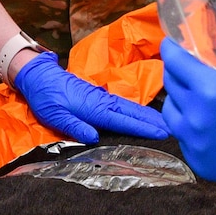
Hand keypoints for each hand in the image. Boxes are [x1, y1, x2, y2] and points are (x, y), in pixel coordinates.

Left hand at [12, 51, 169, 143]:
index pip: (124, 122)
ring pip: (132, 108)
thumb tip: (94, 138)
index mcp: (94, 109)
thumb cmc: (46, 98)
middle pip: (134, 113)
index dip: (144, 129)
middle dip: (155, 121)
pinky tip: (145, 115)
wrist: (40, 77)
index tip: (163, 134)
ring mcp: (103, 98)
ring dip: (150, 116)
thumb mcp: (54, 116)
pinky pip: (125, 105)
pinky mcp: (101, 96)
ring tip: (168, 123)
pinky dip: (138, 111)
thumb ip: (74, 126)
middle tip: (176, 130)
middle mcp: (103, 102)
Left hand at [160, 38, 215, 214]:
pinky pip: (183, 138)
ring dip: (179, 100)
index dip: (171, 47)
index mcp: (211, 90)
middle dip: (176, 70)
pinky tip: (206, 123)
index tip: (173, 41)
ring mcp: (196, 143)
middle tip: (188, 65)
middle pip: (170, 85)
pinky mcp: (201, 163)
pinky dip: (189, 127)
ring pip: (171, 114)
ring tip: (195, 95)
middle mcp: (196, 117)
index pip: (174, 60)